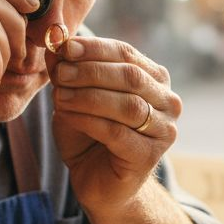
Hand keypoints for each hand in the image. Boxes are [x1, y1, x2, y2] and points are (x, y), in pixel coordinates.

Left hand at [47, 36, 181, 213]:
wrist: (97, 182)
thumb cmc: (89, 136)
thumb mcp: (74, 96)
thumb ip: (68, 71)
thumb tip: (55, 42)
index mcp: (155, 80)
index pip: (127, 54)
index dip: (96, 48)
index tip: (66, 46)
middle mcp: (168, 102)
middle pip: (130, 77)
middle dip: (91, 71)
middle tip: (60, 72)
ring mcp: (163, 131)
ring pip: (127, 105)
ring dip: (88, 96)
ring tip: (59, 95)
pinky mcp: (149, 157)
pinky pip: (117, 132)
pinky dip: (88, 120)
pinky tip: (66, 115)